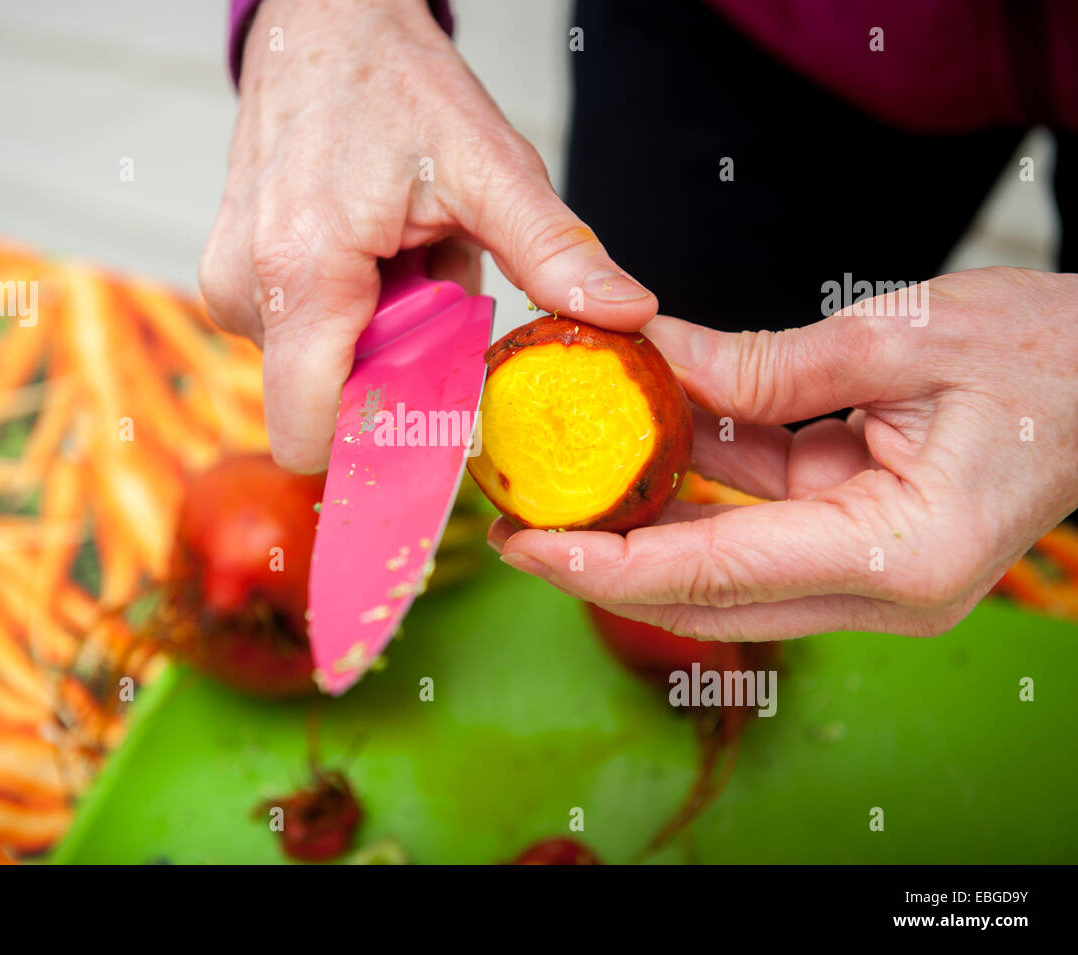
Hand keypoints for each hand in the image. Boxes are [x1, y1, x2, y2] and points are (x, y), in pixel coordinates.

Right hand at [199, 0, 657, 471]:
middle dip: (394, 372)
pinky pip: (298, 339)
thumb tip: (623, 314)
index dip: (380, 442)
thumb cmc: (396, 86)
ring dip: (375, 338)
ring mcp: (228, 287)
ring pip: (318, 373)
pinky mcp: (227, 280)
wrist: (322, 25)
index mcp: (302, 274)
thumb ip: (551, 251)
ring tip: (398, 257)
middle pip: (332, 405)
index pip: (311, 435)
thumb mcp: (490, 166)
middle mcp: (245, 291)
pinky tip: (370, 254)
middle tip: (427, 288)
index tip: (435, 405)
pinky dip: (347, 315)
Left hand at [491, 267, 1077, 639]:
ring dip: (639, 533)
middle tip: (514, 529)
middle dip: (603, 564)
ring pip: (721, 570)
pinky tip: (635, 455)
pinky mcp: (859, 547)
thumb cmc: (1046, 355)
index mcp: (900, 553)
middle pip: (705, 595)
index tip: (528, 545)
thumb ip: (766, 365)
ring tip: (551, 495)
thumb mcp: (899, 338)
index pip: (717, 572)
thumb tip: (654, 360)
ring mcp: (870, 577)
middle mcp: (881, 589)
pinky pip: (755, 529)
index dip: (609, 564)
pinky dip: (695, 496)